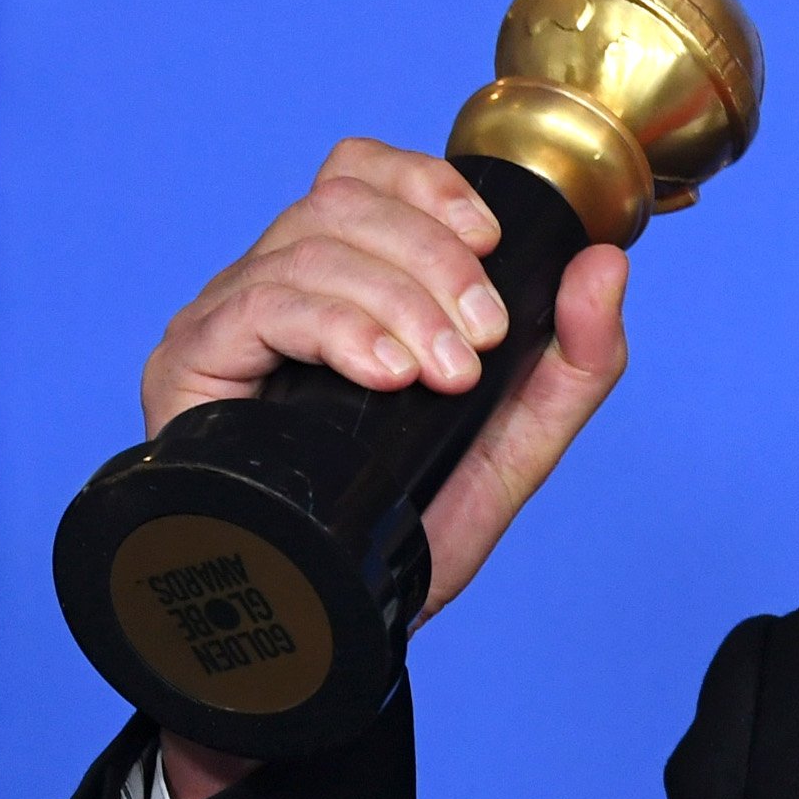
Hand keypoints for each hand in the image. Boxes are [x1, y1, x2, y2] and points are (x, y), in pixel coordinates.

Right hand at [140, 139, 629, 798]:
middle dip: (431, 261)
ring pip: (306, 247)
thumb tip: (609, 262)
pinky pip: (256, 306)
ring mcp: (228, 323)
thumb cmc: (409, 528)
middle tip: (479, 344)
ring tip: (439, 375)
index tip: (492, 243)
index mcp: (343, 284)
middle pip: (342, 201)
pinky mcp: (190, 367)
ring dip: (395, 301)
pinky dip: (334, 328)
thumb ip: (572, 359)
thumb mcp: (515, 442)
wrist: (334, 626)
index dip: (427, 185)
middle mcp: (277, 288)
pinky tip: (383, 375)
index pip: (361, 173)